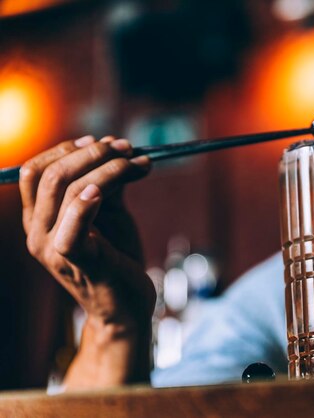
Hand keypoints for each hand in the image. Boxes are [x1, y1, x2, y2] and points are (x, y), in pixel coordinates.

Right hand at [20, 135, 154, 387]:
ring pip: (65, 188)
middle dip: (91, 152)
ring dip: (107, 167)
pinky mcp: (76, 259)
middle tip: (127, 147)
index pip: (35, 170)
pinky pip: (74, 222)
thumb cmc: (120, 258)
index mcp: (41, 219)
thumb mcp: (111, 214)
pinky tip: (109, 189)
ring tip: (140, 163)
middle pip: (48, 174)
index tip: (103, 141)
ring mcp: (51, 247)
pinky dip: (89, 198)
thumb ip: (107, 184)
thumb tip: (113, 148)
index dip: (67, 148)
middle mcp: (37, 232)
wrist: (128, 307)